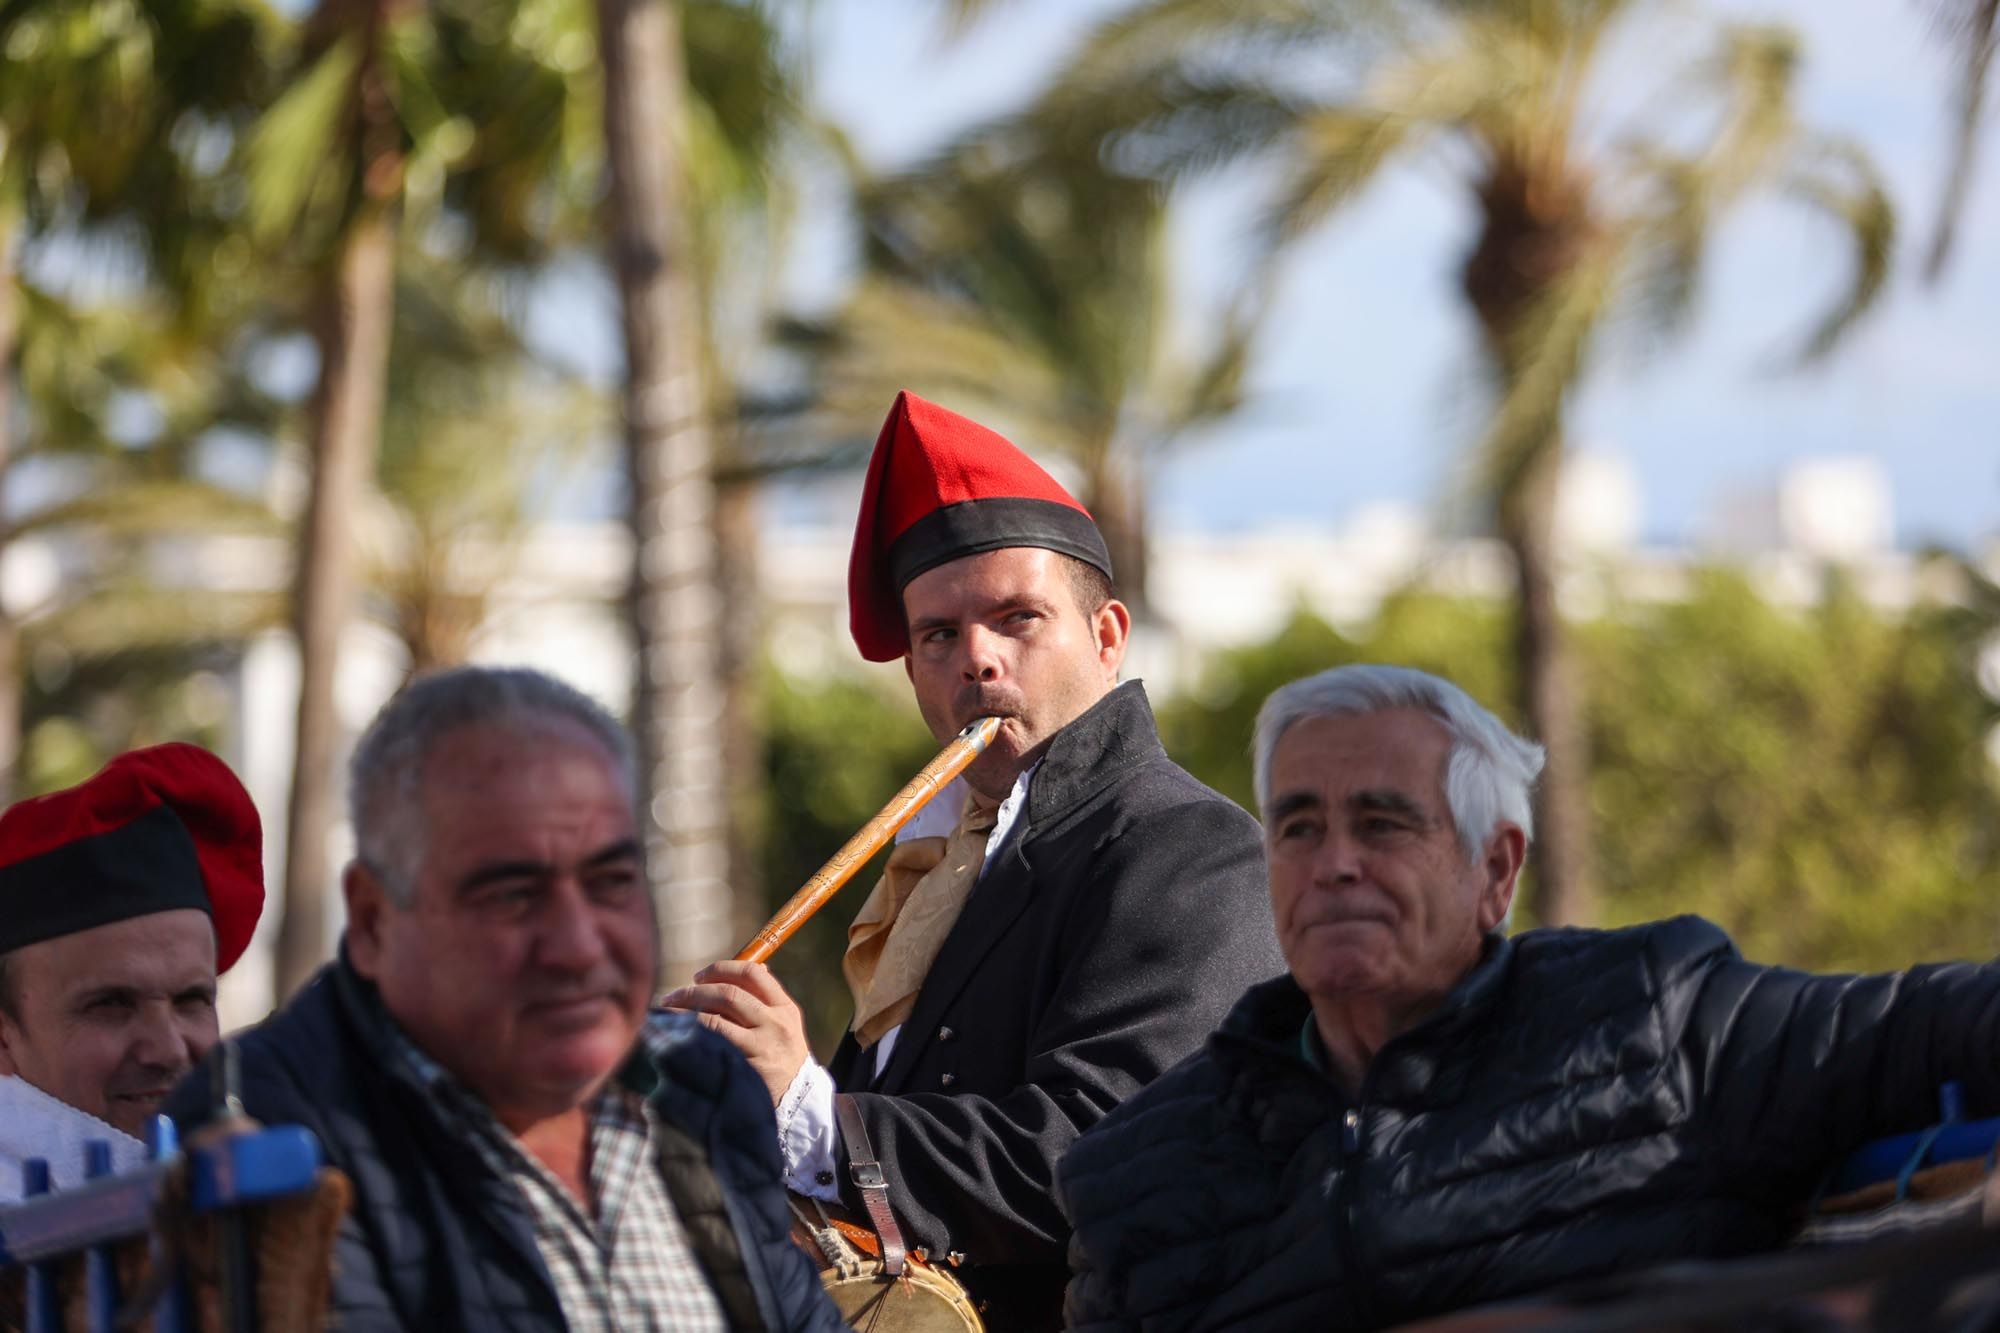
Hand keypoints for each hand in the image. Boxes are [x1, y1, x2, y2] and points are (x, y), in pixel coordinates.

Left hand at [659, 960, 810, 1106]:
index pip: (752, 973)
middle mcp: (775, 1024)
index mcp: (785, 1008)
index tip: (698, 976)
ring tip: (664, 1015)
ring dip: (683, 1014)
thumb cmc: (780, 1059)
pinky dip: (687, 1038)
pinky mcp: (745, 1070)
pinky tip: (672, 1037)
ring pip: (714, 1020)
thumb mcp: (782, 1026)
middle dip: (693, 991)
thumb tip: (728, 973)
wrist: (797, 1104)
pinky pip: (709, 1047)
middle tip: (672, 997)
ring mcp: (761, 1048)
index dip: (721, 969)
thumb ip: (761, 1000)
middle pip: (728, 994)